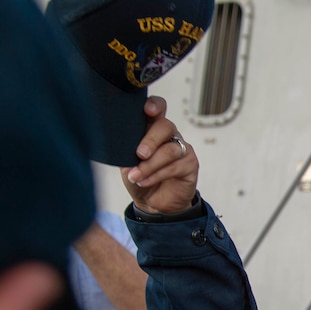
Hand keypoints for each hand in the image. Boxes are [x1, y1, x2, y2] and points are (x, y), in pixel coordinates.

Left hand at [121, 96, 198, 213]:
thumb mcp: (125, 161)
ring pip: (170, 150)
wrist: (152, 204)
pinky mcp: (191, 165)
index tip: (147, 110)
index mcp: (152, 129)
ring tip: (136, 176)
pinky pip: (175, 166)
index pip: (158, 109)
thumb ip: (126, 147)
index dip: (155, 105)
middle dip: (151, 140)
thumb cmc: (139, 178)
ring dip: (150, 165)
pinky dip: (157, 175)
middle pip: (166, 126)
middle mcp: (169, 136)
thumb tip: (119, 140)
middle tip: (139, 154)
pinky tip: (145, 181)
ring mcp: (182, 149)